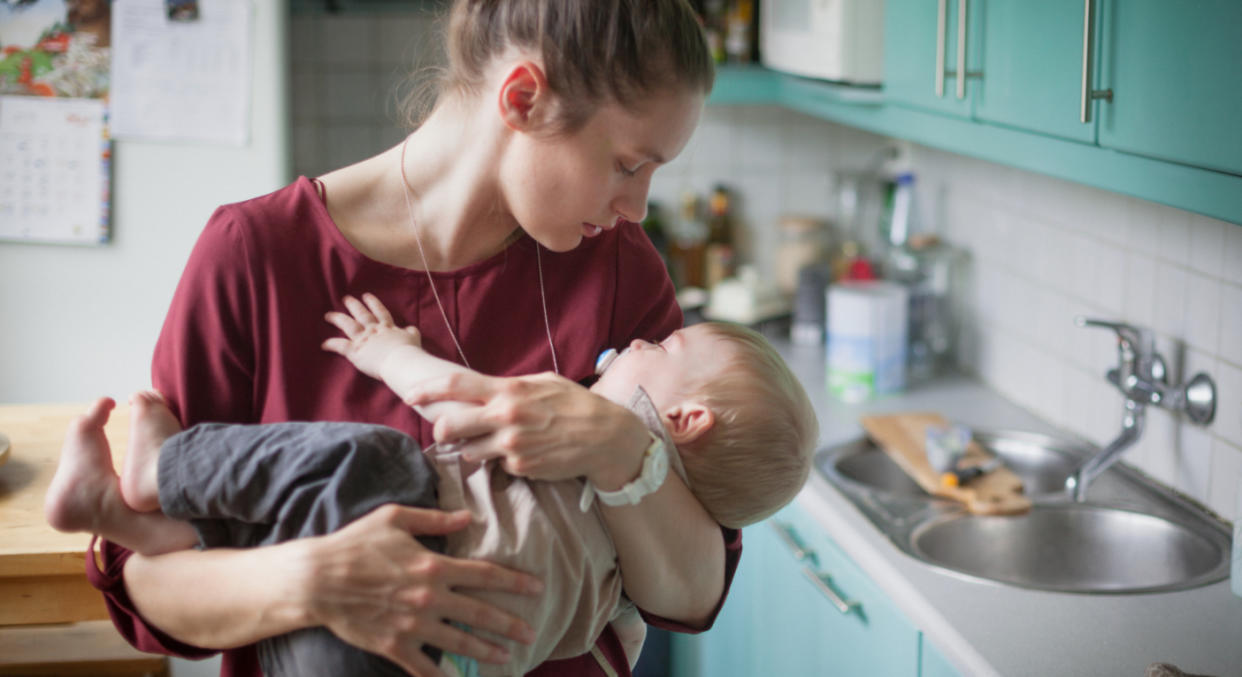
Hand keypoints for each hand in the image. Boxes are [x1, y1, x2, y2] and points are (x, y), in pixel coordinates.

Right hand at [300, 504, 542, 676]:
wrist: (316, 580)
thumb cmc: (354, 544)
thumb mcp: (395, 519)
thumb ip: (435, 520)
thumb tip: (468, 517)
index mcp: (433, 566)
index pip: (485, 575)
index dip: (514, 582)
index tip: (536, 589)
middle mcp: (429, 598)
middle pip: (480, 613)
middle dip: (510, 624)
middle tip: (530, 632)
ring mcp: (413, 626)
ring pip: (460, 642)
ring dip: (487, 650)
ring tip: (507, 656)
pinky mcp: (394, 646)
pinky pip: (425, 667)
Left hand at [323, 293, 421, 380]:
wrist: (401, 361)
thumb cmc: (409, 351)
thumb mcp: (414, 338)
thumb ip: (411, 332)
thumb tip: (410, 328)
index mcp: (387, 327)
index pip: (379, 311)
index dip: (373, 303)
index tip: (366, 296)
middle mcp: (373, 330)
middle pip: (361, 314)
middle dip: (353, 306)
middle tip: (346, 299)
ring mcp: (363, 339)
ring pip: (347, 325)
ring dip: (337, 319)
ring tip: (328, 315)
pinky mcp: (355, 351)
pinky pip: (340, 346)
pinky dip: (331, 344)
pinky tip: (323, 344)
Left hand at [404, 371, 650, 487]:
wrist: (607, 438)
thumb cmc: (576, 405)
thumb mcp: (543, 382)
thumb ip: (510, 386)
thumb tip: (483, 389)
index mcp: (510, 390)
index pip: (456, 385)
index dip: (427, 390)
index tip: (410, 396)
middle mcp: (506, 417)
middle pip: (451, 425)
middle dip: (443, 430)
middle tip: (447, 432)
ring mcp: (512, 445)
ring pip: (471, 451)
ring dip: (477, 448)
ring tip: (503, 441)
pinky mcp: (521, 467)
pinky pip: (500, 466)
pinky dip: (506, 461)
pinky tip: (529, 452)